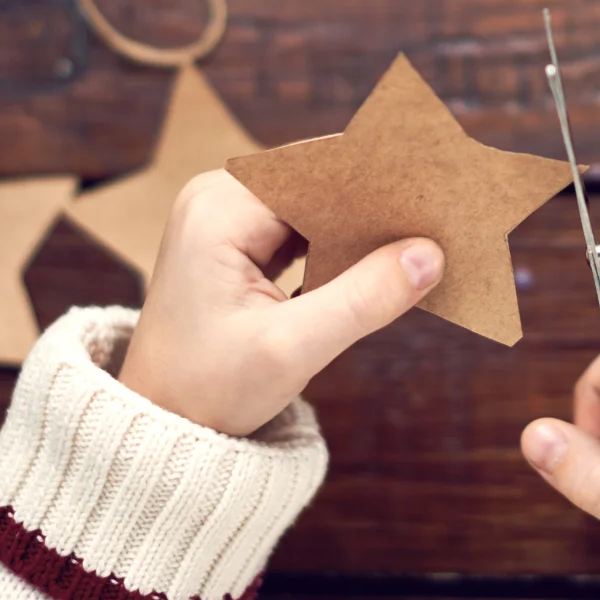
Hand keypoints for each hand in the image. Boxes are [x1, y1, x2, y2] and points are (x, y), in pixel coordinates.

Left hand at [119, 170, 444, 436]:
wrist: (156, 429)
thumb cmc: (208, 391)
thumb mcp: (293, 349)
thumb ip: (364, 298)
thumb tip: (430, 255)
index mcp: (219, 210)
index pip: (318, 170)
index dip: (380, 176)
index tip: (437, 188)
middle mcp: (218, 201)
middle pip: (319, 181)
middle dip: (379, 201)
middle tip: (443, 215)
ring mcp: (225, 221)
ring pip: (316, 204)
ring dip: (365, 224)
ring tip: (426, 236)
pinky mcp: (236, 245)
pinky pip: (303, 229)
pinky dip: (343, 245)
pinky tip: (388, 260)